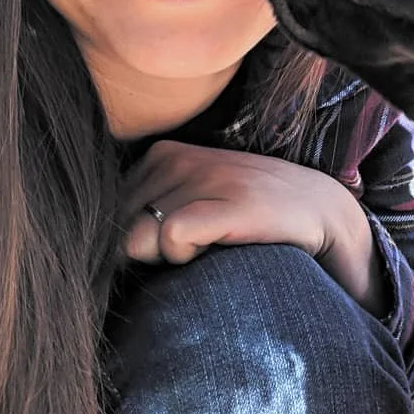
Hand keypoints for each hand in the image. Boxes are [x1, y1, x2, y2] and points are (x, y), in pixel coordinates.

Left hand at [120, 141, 387, 315]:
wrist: (319, 209)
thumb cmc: (247, 216)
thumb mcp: (191, 203)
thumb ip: (143, 217)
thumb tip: (95, 257)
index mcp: (161, 155)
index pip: (106, 214)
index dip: (131, 244)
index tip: (175, 244)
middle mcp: (176, 157)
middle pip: (118, 231)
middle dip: (147, 253)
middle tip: (198, 245)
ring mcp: (204, 175)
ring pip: (139, 239)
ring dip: (170, 257)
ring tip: (211, 243)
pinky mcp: (230, 200)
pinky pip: (172, 237)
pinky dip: (187, 256)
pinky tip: (220, 245)